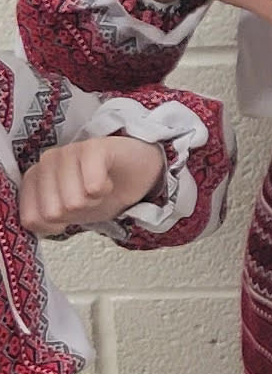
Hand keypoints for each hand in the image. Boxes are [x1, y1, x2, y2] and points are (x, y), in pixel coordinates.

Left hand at [19, 136, 166, 235]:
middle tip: (88, 197)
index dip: (56, 225)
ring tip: (98, 187)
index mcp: (34, 178)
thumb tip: (33, 224)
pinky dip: (104, 191)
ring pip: (73, 202)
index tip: (69, 213)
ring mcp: (68, 151)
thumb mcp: (68, 215)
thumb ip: (43, 220)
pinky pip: (92, 186)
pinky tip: (107, 180)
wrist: (138, 173)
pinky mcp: (93, 147)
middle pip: (52, 213)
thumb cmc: (100, 192)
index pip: (31, 219)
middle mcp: (46, 162)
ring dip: (93, 201)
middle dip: (76, 213)